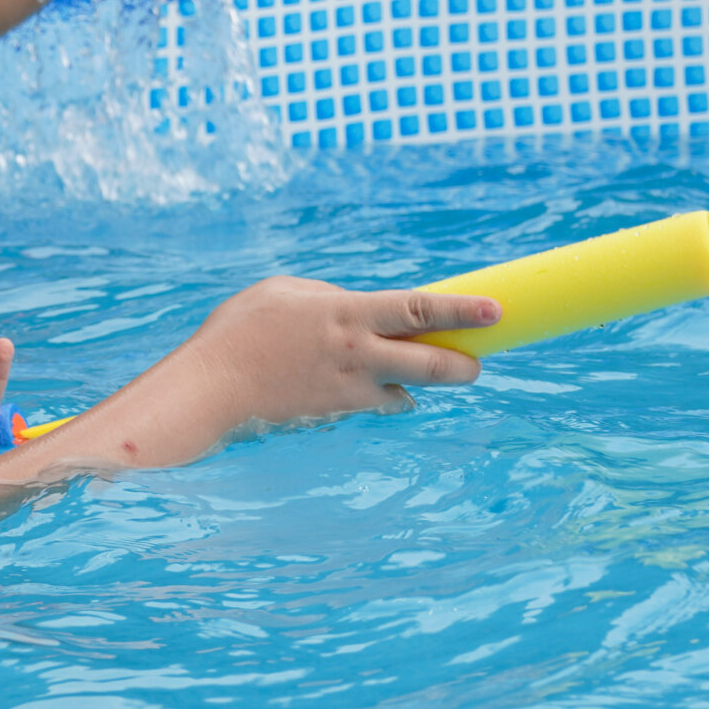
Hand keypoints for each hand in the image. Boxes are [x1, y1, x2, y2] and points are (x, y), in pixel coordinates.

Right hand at [183, 278, 496, 425]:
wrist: (212, 390)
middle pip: (431, 365)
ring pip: (406, 392)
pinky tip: (371, 388)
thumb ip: (330, 299)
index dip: (463, 311)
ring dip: (419, 384)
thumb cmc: (241, 331)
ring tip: (418, 373)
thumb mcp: (285, 293)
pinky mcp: (335, 414)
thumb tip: (357, 309)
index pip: (420, 311)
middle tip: (475, 363)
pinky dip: (380, 397)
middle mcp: (356, 355)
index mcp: (347, 314)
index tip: (497, 311)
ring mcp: (348, 391)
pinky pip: (373, 405)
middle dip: (463, 366)